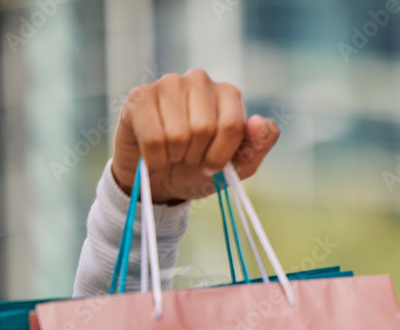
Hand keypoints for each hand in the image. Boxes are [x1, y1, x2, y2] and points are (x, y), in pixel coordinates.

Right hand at [110, 68, 279, 203]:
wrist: (160, 179)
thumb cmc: (202, 167)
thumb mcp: (239, 165)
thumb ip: (259, 145)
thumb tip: (260, 122)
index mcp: (228, 93)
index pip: (233, 125)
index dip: (222, 155)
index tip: (213, 166)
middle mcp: (199, 80)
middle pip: (204, 128)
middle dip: (197, 155)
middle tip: (189, 158)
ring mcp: (167, 84)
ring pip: (177, 134)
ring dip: (175, 156)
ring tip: (173, 153)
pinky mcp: (139, 97)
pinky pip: (153, 138)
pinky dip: (155, 158)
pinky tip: (153, 154)